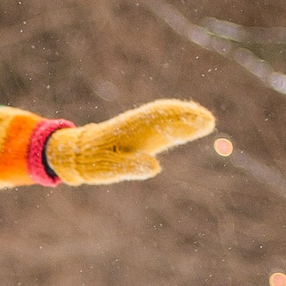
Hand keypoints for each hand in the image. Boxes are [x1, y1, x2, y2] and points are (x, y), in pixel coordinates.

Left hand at [45, 99, 215, 184]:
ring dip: (184, 118)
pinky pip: (161, 125)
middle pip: (165, 117)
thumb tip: (154, 166)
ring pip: (165, 119)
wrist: (77, 154)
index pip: (160, 121)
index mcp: (130, 131)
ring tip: (205, 121)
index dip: (180, 121)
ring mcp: (140, 129)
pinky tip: (190, 126)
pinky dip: (176, 123)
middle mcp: (138, 126)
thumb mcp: (109, 168)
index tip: (199, 121)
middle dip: (186, 117)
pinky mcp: (140, 135)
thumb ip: (131, 166)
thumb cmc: (93, 163)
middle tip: (208, 120)